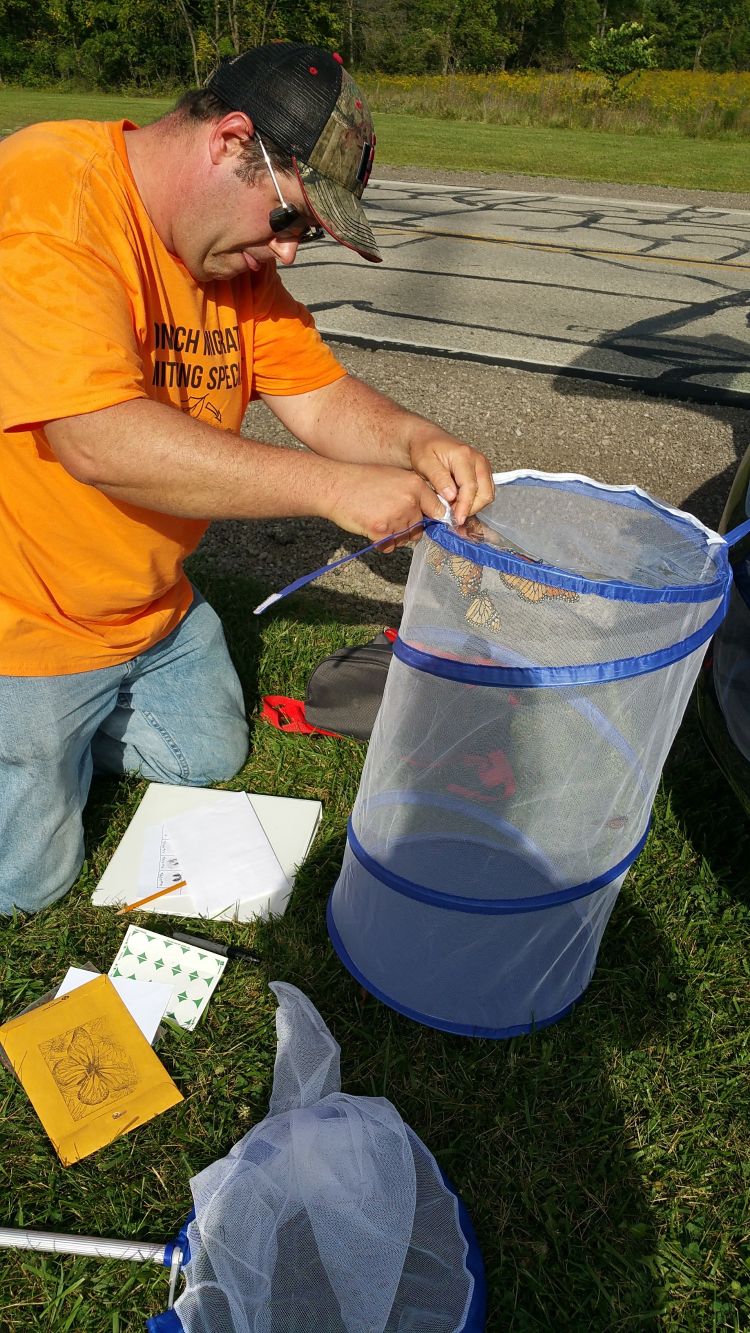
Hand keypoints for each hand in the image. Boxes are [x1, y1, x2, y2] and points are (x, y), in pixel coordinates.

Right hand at [323, 463, 447, 548]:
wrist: (335, 486)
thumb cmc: (362, 481)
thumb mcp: (394, 477)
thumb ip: (413, 492)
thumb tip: (431, 510)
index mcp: (415, 485)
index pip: (437, 509)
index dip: (433, 517)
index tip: (429, 522)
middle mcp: (409, 501)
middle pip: (419, 527)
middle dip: (407, 528)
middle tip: (388, 517)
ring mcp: (395, 517)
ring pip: (404, 538)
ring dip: (393, 535)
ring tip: (376, 518)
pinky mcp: (381, 531)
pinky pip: (389, 546)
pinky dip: (380, 542)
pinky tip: (369, 526)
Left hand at [408, 428, 493, 527]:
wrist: (428, 439)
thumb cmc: (424, 449)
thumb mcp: (425, 463)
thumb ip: (439, 479)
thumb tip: (452, 496)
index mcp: (464, 456)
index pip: (470, 487)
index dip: (464, 506)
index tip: (456, 519)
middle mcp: (478, 460)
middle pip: (485, 493)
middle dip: (471, 508)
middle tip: (452, 516)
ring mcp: (483, 466)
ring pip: (488, 494)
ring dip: (473, 506)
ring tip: (454, 509)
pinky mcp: (483, 472)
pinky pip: (485, 491)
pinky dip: (474, 501)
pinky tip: (459, 504)